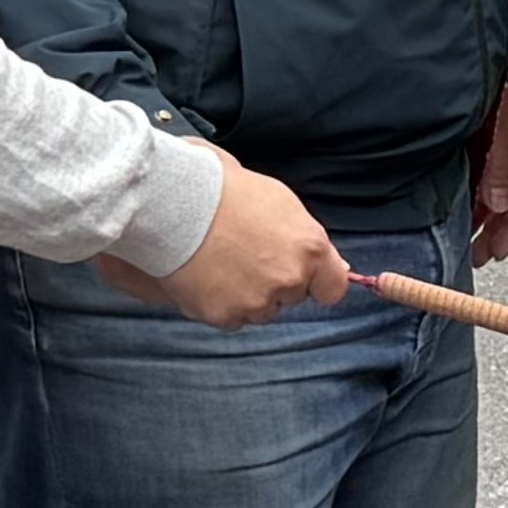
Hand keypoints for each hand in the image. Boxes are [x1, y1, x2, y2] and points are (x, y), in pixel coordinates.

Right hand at [112, 152, 351, 324]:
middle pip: (291, 297)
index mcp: (310, 248)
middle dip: (274, 283)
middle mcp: (289, 279)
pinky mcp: (224, 315)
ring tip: (220, 264)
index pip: (333, 288)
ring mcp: (256, 301)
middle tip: (245, 257)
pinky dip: (218, 304)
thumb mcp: (280, 202)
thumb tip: (334, 264)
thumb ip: (307, 240)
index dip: (317, 283)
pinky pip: (229, 318)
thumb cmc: (224, 190)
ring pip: (260, 311)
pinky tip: (204, 277)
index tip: (305, 279)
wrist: (173, 201)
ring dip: (246, 296)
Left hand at [471, 76, 507, 262]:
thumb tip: (496, 206)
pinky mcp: (487, 142)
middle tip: (477, 255)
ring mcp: (505, 149)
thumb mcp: (501, 131)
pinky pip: (485, 178)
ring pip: (497, 193)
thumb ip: (499, 170)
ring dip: (484, 216)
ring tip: (467, 238)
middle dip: (496, 231)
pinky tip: (463, 207)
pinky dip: (475, 196)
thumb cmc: (502, 83)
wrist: (493, 52)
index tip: (496, 253)